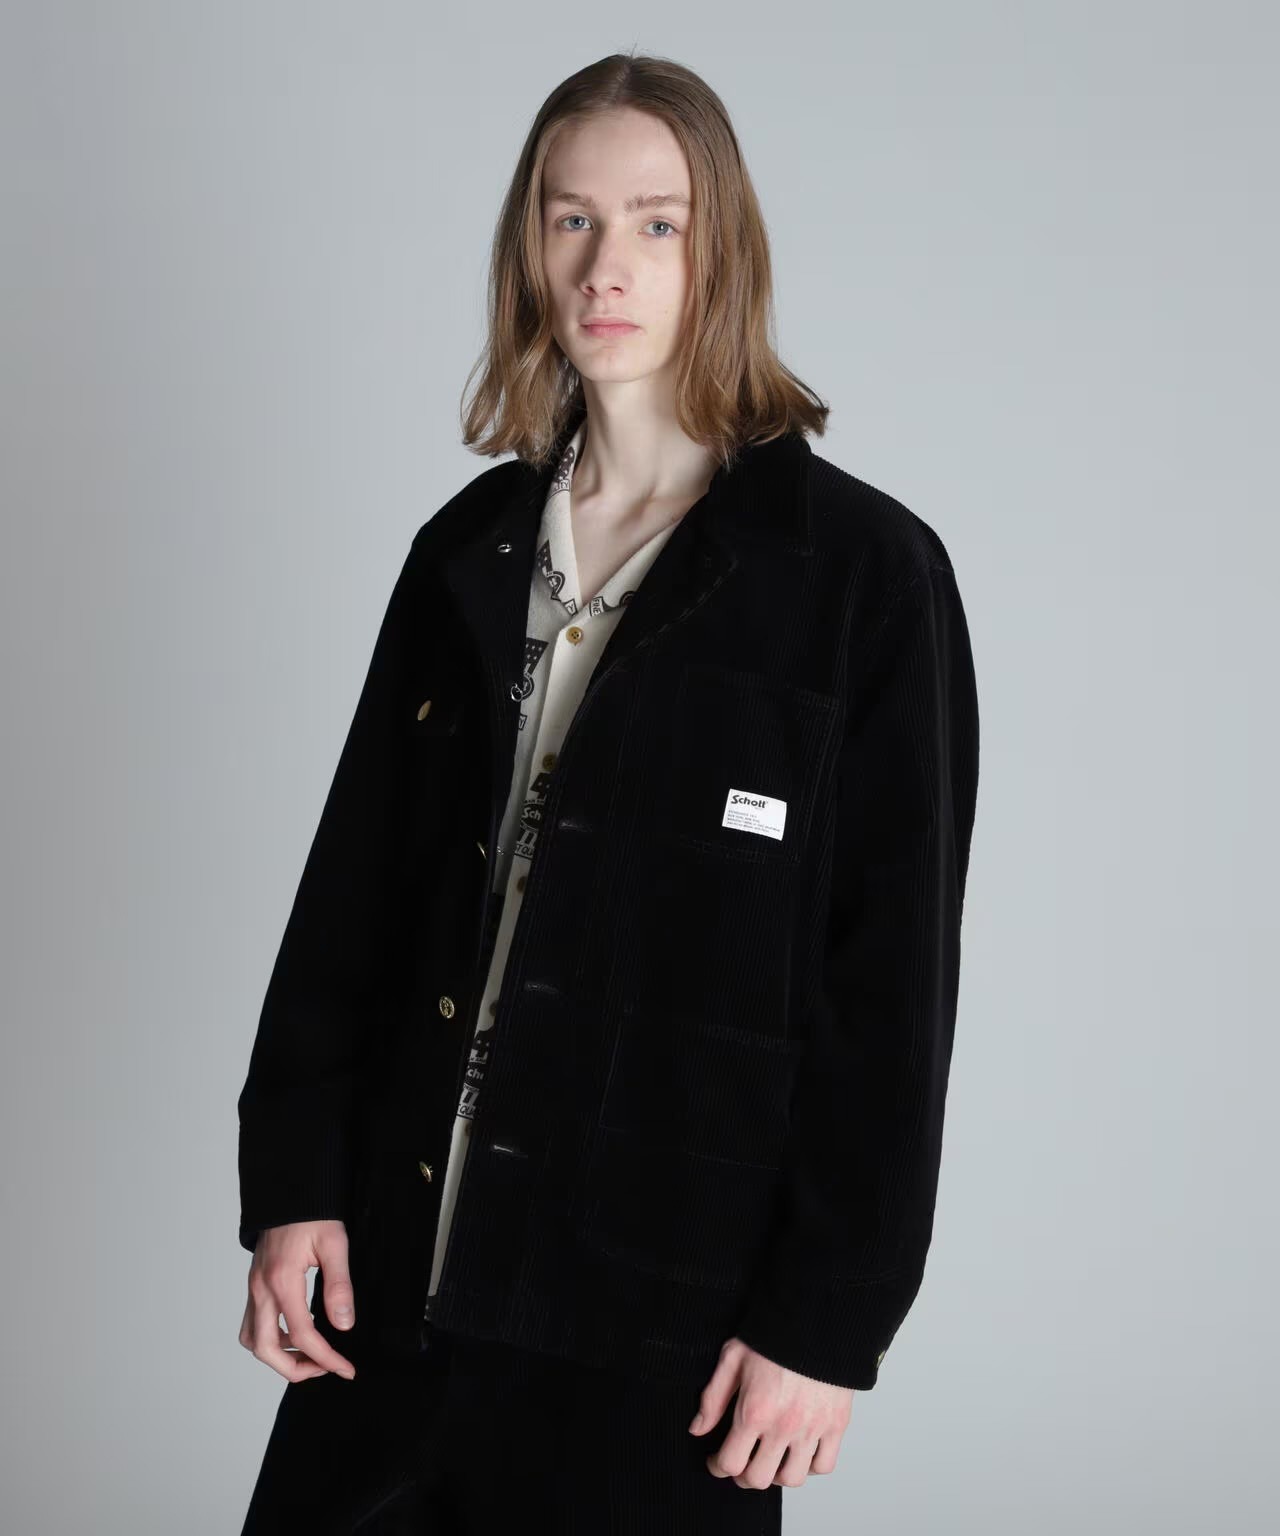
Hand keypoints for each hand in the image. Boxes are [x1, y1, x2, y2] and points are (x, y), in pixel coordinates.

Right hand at [239, 1219, 357, 1382]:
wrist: (289, 1191)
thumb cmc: (312, 1213)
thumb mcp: (334, 1244)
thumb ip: (339, 1286)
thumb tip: (343, 1325)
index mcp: (283, 1280)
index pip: (302, 1335)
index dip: (326, 1358)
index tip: (345, 1369)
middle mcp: (262, 1289)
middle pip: (265, 1349)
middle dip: (294, 1368)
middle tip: (324, 1368)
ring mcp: (254, 1287)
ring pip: (252, 1339)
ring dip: (277, 1355)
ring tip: (309, 1353)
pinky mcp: (255, 1284)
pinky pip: (252, 1323)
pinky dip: (270, 1337)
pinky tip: (294, 1331)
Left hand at [689, 1337, 852, 1489]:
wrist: (816, 1317)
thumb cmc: (773, 1335)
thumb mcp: (733, 1358)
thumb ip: (712, 1397)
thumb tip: (698, 1429)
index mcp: (755, 1410)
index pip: (731, 1463)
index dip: (718, 1467)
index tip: (716, 1461)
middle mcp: (784, 1425)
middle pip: (759, 1478)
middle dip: (743, 1475)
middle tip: (741, 1463)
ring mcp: (812, 1428)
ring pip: (792, 1479)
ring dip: (776, 1475)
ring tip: (770, 1460)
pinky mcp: (836, 1424)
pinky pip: (824, 1466)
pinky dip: (810, 1466)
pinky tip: (799, 1452)